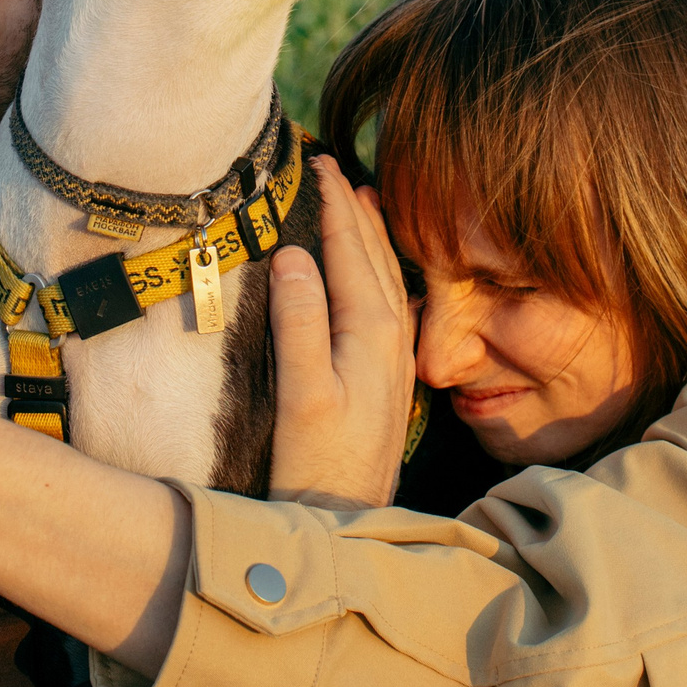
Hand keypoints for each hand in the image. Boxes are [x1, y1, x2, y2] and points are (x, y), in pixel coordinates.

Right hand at [267, 156, 417, 510]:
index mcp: (371, 334)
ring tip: (360, 199)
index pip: (354, 251)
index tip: (320, 162)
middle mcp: (392, 340)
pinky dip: (378, 272)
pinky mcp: (387, 380)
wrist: (344, 525)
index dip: (336, 205)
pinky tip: (372, 272)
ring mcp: (393, 360)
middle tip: (335, 165)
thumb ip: (299, 322)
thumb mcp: (302, 395)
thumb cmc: (317, 466)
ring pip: (388, 278)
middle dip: (356, 209)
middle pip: (377, 257)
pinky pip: (389, 303)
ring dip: (371, 237)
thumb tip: (292, 254)